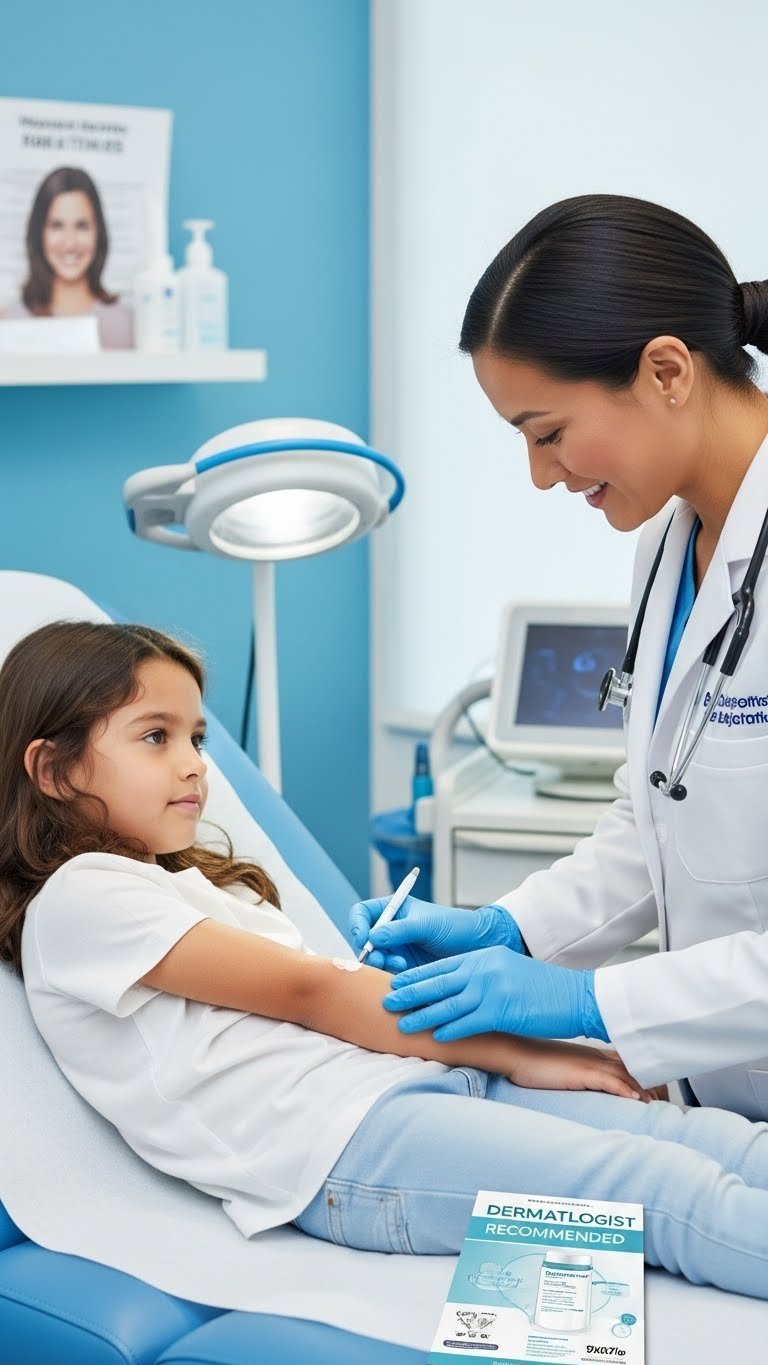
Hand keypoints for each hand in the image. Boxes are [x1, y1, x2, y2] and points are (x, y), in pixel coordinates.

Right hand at [349, 896, 524, 971]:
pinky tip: (404, 974)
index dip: (357, 924)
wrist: (478, 947)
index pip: (363, 913)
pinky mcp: (404, 968)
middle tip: (381, 959)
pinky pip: (387, 973)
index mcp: (394, 910)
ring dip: (381, 964)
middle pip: (364, 940)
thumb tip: (372, 936)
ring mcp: (397, 949)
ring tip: (399, 965)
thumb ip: (399, 930)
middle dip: (369, 950)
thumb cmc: (456, 926)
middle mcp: (391, 929)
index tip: (364, 937)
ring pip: (374, 959)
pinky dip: (390, 975)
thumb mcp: (427, 924)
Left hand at [383, 946, 608, 1042]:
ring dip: (421, 1015)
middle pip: (437, 982)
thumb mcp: (509, 971)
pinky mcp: (500, 1010)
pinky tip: (434, 1037)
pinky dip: (448, 1030)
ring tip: (401, 1024)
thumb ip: (483, 975)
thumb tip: (460, 987)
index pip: (441, 966)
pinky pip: (466, 1022)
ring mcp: (491, 989)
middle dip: (409, 993)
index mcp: (484, 957)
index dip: (416, 976)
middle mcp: (483, 969)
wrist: (577, 996)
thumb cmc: (544, 988)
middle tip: (386, 1001)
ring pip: (446, 1003)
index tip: (396, 983)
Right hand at [503, 1037, 657, 1101]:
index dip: (645, 1078)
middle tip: (665, 1103)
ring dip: (645, 1091)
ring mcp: (590, 1062)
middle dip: (652, 1085)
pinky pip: (609, 1080)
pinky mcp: (581, 1072)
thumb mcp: (563, 1069)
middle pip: (634, 1069)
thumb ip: (579, 1076)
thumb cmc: (534, 1063)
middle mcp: (596, 1056)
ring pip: (627, 1075)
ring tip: (659, 1106)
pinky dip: (625, 1090)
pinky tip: (636, 1100)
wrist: (515, 1053)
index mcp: (593, 1055)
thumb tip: (586, 1089)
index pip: (628, 1064)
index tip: (657, 1093)